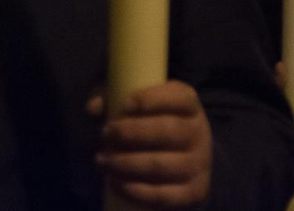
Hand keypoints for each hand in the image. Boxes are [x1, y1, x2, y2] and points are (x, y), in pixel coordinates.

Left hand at [93, 81, 212, 208]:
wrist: (185, 163)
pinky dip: (135, 191)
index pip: (181, 97)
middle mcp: (199, 133)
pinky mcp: (193, 192)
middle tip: (106, 133)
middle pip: (168, 130)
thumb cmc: (153, 126)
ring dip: (126, 164)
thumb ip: (113, 100)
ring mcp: (199, 164)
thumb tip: (94, 107)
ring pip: (161, 165)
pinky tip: (115, 182)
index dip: (153, 99)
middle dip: (131, 132)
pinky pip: (162, 195)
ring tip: (102, 160)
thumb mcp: (138, 106)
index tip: (125, 104)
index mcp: (190, 106)